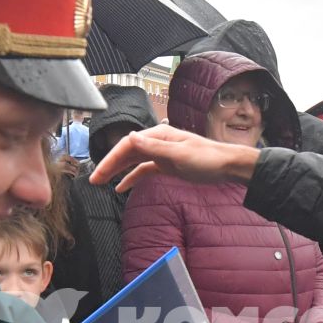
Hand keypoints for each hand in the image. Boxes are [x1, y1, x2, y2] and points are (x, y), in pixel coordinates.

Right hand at [88, 124, 259, 193]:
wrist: (228, 166)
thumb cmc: (207, 159)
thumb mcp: (179, 154)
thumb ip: (153, 147)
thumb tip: (130, 137)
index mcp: (158, 135)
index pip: (127, 145)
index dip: (111, 159)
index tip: (99, 174)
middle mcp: (157, 142)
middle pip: (127, 152)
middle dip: (109, 166)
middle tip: (94, 181)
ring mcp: (162, 153)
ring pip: (133, 161)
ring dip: (118, 171)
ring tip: (102, 184)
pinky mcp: (167, 164)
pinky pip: (144, 170)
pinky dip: (132, 177)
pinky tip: (122, 187)